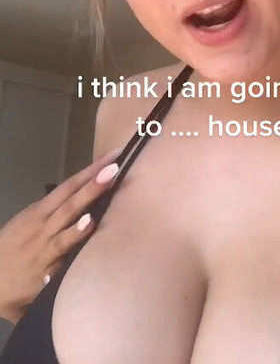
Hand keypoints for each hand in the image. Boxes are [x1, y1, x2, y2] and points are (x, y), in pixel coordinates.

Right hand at [0, 148, 120, 323]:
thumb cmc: (13, 247)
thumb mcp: (29, 221)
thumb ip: (54, 210)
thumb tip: (84, 196)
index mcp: (40, 211)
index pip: (69, 186)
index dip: (91, 171)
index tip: (114, 156)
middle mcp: (43, 227)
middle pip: (70, 204)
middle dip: (92, 187)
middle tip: (115, 170)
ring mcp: (43, 251)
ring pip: (64, 236)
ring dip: (79, 227)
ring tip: (93, 216)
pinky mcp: (43, 276)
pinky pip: (58, 266)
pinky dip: (66, 259)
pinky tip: (77, 256)